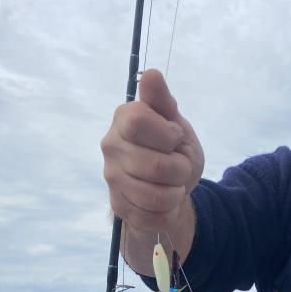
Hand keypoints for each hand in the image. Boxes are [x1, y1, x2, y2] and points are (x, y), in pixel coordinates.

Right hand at [101, 69, 203, 234]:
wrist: (171, 189)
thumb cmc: (173, 150)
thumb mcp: (175, 123)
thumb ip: (162, 102)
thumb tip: (151, 74)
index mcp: (123, 119)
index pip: (139, 122)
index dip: (167, 134)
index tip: (174, 137)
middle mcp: (111, 147)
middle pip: (155, 166)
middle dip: (180, 170)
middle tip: (179, 166)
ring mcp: (112, 179)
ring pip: (155, 196)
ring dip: (175, 193)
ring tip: (173, 185)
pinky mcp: (119, 206)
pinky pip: (153, 216)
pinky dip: (169, 212)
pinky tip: (165, 202)